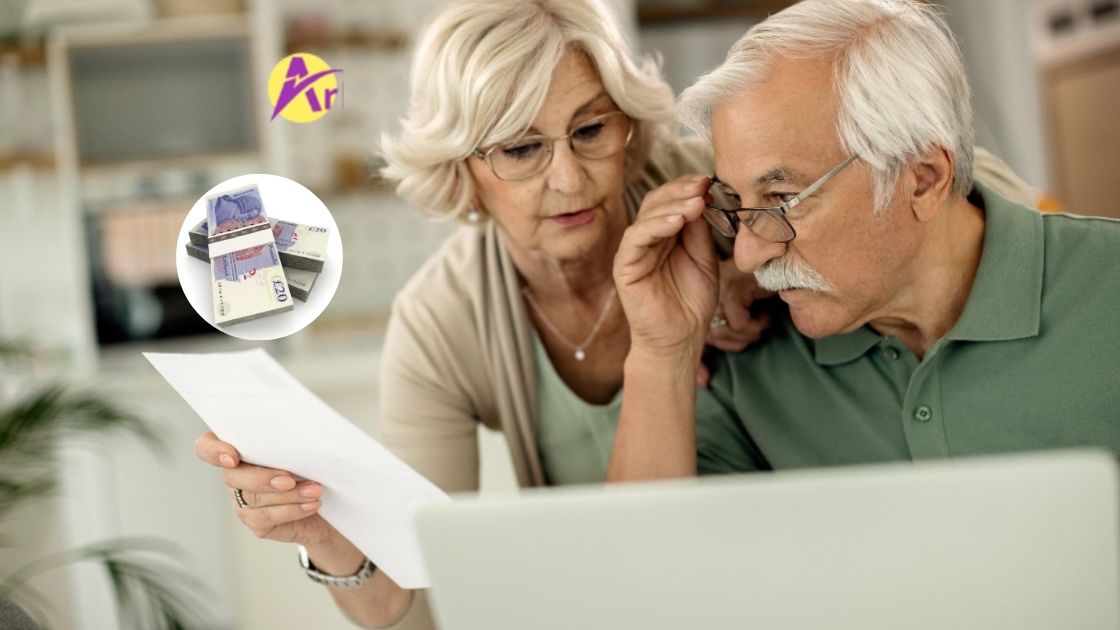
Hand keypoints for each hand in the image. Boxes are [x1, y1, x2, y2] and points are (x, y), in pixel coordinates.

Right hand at [194, 431, 335, 546]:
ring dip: (289, 494)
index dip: (213, 451)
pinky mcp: (256, 522)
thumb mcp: (301, 449)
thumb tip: (300, 436)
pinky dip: (293, 509)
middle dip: (262, 478)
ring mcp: (242, 500)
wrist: (327, 504)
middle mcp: (235, 474)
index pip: (207, 446)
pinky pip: (267, 517)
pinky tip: (311, 504)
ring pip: (255, 498)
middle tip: (290, 479)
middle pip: (232, 476)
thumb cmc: (312, 467)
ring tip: (315, 490)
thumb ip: (289, 441)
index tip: (232, 458)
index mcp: (240, 448)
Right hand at [614, 174, 718, 360]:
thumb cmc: (692, 301)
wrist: (681, 338)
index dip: (688, 187)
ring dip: (672, 205)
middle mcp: (647, 238)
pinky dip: (656, 226)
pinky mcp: (624, 266)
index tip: (710, 180)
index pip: (671, 201)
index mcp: (665, 234)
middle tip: (703, 185)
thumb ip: (700, 230)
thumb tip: (703, 197)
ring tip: (696, 202)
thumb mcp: (704, 258)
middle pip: (656, 202)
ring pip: (646, 216)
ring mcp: (633, 251)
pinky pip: (636, 238)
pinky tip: (677, 222)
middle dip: (680, 191)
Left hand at [697, 259, 774, 386]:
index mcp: (700, 304)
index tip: (704, 380)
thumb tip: (702, 382)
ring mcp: (717, 288)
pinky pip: (740, 323)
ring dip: (751, 332)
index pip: (693, 339)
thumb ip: (718, 348)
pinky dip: (758, 323)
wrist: (784, 267)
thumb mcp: (740, 324)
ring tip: (762, 318)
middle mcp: (704, 294)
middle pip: (713, 338)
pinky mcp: (734, 288)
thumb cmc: (764, 298)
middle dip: (739, 340)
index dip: (700, 364)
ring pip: (727, 331)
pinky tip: (765, 313)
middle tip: (757, 326)